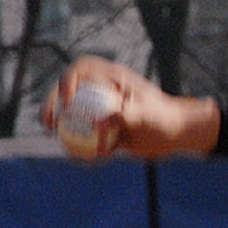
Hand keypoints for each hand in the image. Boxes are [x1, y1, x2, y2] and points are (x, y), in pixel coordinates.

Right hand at [39, 57, 220, 159]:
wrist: (178, 135)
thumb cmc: (168, 119)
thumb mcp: (149, 116)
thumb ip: (127, 116)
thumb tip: (101, 122)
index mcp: (113, 79)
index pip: (82, 70)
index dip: (68, 81)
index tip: (67, 101)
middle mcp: (104, 91)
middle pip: (69, 90)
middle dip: (52, 103)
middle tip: (48, 122)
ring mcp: (102, 109)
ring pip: (73, 113)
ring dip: (61, 125)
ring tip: (56, 139)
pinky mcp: (105, 127)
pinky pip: (85, 133)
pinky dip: (80, 144)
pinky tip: (80, 158)